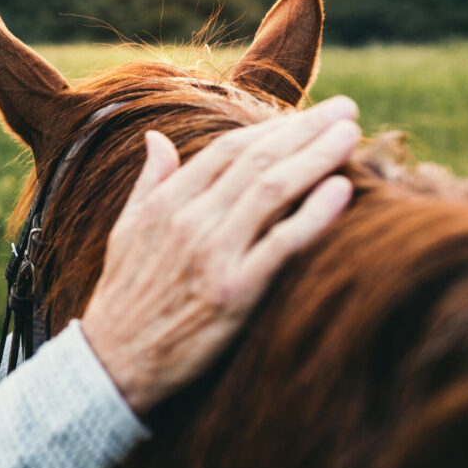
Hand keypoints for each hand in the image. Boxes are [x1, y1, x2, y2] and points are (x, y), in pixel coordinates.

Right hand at [79, 95, 360, 414]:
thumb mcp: (126, 228)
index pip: (227, 151)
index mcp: (166, 203)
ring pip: (273, 192)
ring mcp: (213, 255)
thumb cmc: (124, 294)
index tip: (307, 115)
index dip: (271, 126)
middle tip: (346, 109)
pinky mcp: (234, 292)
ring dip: (317, 158)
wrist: (115, 359)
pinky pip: (282, 244)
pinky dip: (314, 214)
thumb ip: (150, 181)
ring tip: (352, 136)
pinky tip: (341, 191)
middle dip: (306, 130)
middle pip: (258, 161)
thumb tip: (156, 137)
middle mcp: (191, 221)